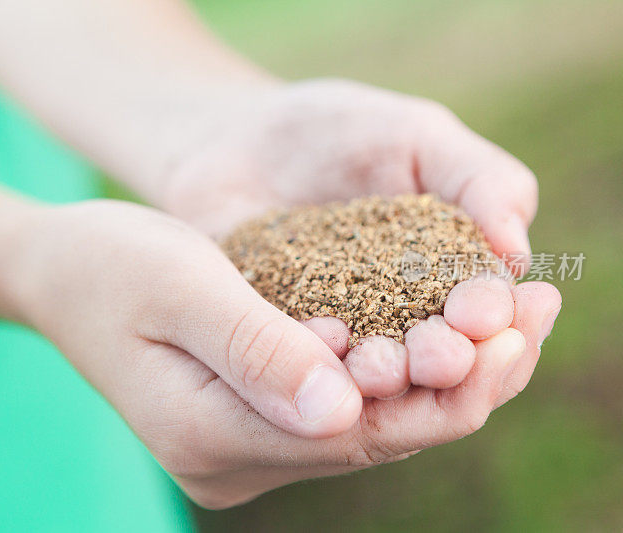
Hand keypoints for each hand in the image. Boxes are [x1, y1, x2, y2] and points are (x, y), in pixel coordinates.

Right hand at [9, 201, 559, 507]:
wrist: (62, 275)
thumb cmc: (110, 266)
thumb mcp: (179, 287)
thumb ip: (255, 349)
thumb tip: (344, 409)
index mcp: (207, 435)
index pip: (354, 434)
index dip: (445, 387)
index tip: (514, 327)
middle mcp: (231, 460)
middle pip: (375, 436)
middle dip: (464, 378)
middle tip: (536, 309)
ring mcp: (243, 448)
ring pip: (369, 422)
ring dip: (442, 369)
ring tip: (512, 309)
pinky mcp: (256, 419)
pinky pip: (346, 403)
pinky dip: (400, 363)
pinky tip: (444, 320)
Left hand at [158, 77, 558, 401]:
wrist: (237, 141)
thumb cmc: (337, 131)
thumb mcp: (415, 136)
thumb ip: (478, 179)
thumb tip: (517, 251)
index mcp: (445, 280)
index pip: (485, 315)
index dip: (490, 317)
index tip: (483, 313)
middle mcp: (395, 322)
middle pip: (432, 358)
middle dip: (442, 360)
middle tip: (440, 356)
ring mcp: (333, 338)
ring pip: (366, 374)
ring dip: (380, 378)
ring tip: (380, 371)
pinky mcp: (274, 343)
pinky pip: (291, 360)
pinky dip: (304, 362)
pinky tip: (309, 354)